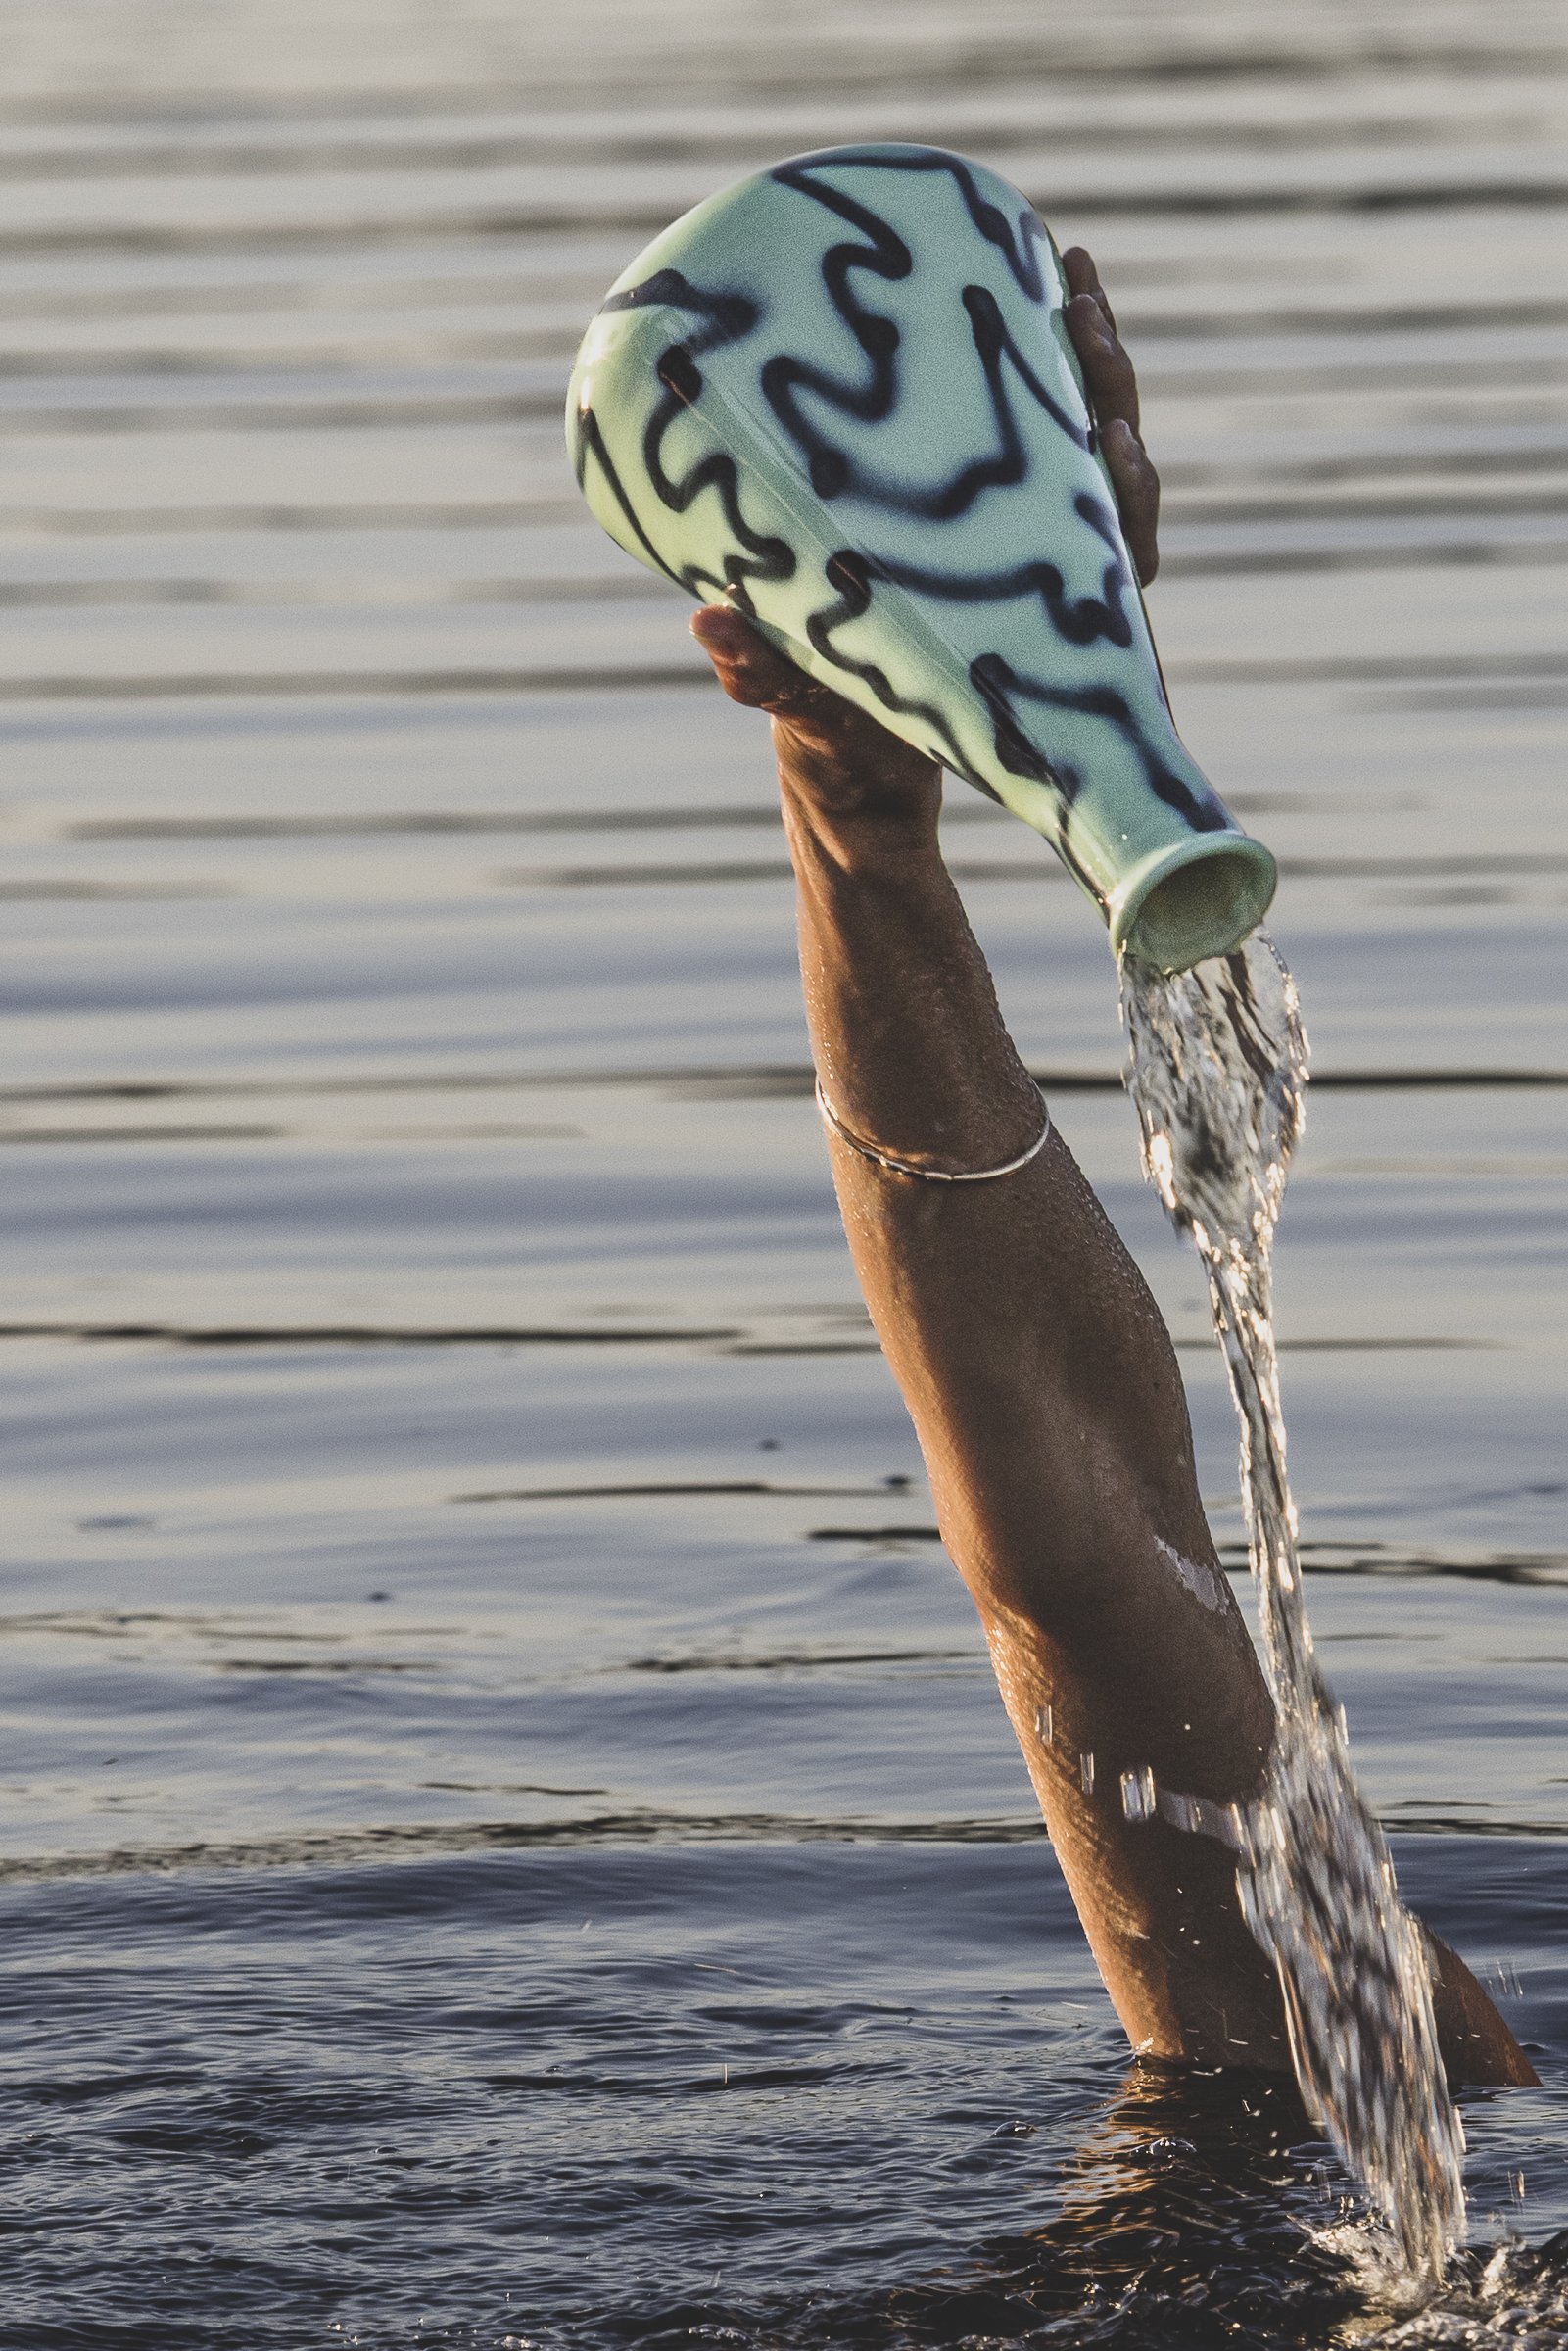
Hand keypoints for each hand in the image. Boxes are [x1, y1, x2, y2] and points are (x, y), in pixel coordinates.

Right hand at [692, 245, 1160, 820]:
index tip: (1113, 441)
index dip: (1128, 496)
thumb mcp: (798, 694)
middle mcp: (1050, 570)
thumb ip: (759, 666)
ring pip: (1087, 427)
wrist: (856, 736)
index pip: (1118, 553)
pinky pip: (1043, 414)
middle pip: (1114, 466)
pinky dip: (1041, 348)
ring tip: (1068, 263)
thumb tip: (709, 620)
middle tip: (1081, 308)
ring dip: (1085, 343)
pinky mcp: (1001, 494)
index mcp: (1036, 626)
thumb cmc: (839, 719)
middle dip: (1107, 381)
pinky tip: (1029, 273)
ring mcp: (1033, 525)